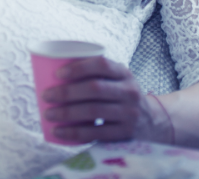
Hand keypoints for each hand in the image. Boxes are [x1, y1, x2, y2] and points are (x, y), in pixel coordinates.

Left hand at [42, 56, 166, 142]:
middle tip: (45, 95)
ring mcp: (130, 114)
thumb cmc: (120, 94)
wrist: (153, 122)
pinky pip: (97, 133)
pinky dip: (75, 132)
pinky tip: (59, 131)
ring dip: (66, 113)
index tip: (57, 73)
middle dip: (66, 92)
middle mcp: (130, 92)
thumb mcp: (116, 79)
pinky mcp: (126, 134)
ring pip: (94, 111)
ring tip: (48, 114)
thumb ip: (93, 73)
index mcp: (124, 73)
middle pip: (94, 89)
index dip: (78, 68)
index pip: (102, 65)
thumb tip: (48, 66)